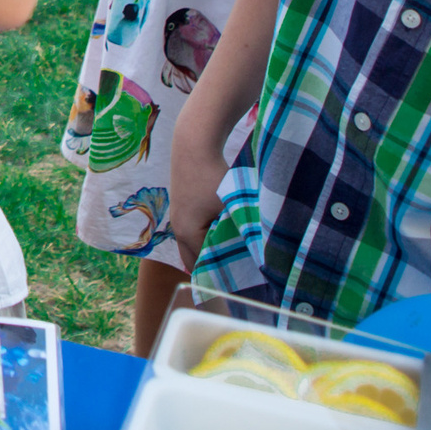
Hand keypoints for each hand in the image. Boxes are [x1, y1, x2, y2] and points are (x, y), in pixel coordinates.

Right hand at [169, 127, 229, 270]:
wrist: (193, 146)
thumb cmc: (214, 177)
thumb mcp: (230, 206)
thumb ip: (239, 230)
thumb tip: (254, 251)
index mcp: (187, 233)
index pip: (204, 265)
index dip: (222, 275)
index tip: (239, 283)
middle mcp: (177, 229)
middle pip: (191, 260)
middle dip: (210, 269)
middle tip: (233, 277)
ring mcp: (176, 217)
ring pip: (190, 246)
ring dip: (205, 252)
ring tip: (228, 258)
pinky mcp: (180, 207)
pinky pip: (189, 233)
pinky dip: (201, 240)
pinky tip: (218, 236)